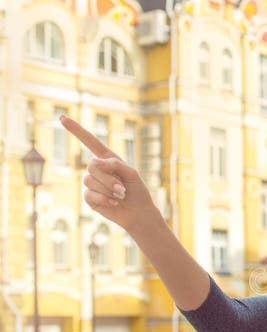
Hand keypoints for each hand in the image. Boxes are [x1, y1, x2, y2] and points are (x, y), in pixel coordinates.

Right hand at [59, 115, 158, 233]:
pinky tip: (114, 202)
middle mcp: (98, 170)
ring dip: (108, 189)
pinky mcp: (90, 197)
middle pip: (92, 166)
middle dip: (109, 179)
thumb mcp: (131, 173)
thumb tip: (93, 162)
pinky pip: (89, 194)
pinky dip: (104, 199)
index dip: (76, 130)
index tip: (62, 118)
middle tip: (123, 188)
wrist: (138, 212)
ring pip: (90, 181)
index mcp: (108, 159)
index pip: (90, 142)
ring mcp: (92, 183)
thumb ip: (114, 164)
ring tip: (120, 195)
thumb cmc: (137, 191)